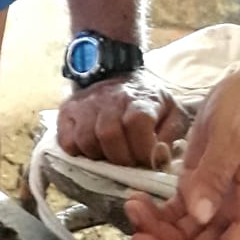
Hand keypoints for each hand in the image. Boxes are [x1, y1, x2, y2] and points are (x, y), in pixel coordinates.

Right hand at [57, 70, 189, 166]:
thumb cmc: (148, 102)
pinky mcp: (67, 111)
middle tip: (129, 163)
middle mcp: (109, 98)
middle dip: (121, 159)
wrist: (119, 76)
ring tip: (111, 156)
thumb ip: (171, 136)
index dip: (142, 149)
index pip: (136, 123)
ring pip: (87, 140)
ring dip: (100, 157)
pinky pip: (67, 142)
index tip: (147, 161)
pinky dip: (79, 153)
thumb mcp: (172, 113)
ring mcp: (85, 104)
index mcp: (139, 98)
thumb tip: (158, 159)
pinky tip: (93, 150)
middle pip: (109, 135)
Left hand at [124, 61, 239, 239]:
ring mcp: (216, 201)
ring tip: (133, 209)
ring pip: (184, 236)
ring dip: (156, 233)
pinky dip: (155, 215)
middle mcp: (234, 210)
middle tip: (137, 235)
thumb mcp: (232, 133)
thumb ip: (215, 174)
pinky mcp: (199, 186)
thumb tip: (199, 215)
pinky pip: (176, 215)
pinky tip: (136, 201)